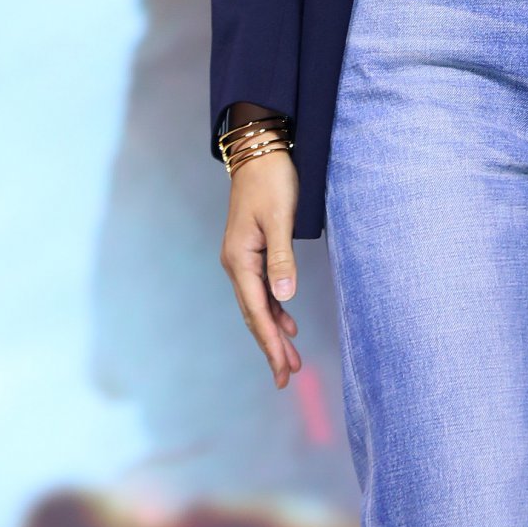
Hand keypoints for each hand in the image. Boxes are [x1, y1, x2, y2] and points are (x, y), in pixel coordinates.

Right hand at [219, 151, 302, 388]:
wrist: (260, 150)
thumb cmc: (272, 180)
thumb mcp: (280, 218)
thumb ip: (282, 258)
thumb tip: (285, 299)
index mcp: (240, 259)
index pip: (257, 311)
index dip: (271, 343)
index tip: (283, 369)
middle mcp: (236, 263)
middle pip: (254, 314)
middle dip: (271, 346)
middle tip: (287, 376)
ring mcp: (242, 257)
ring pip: (258, 304)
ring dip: (274, 331)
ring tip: (291, 358)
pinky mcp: (252, 249)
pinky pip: (261, 289)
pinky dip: (274, 309)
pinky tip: (287, 321)